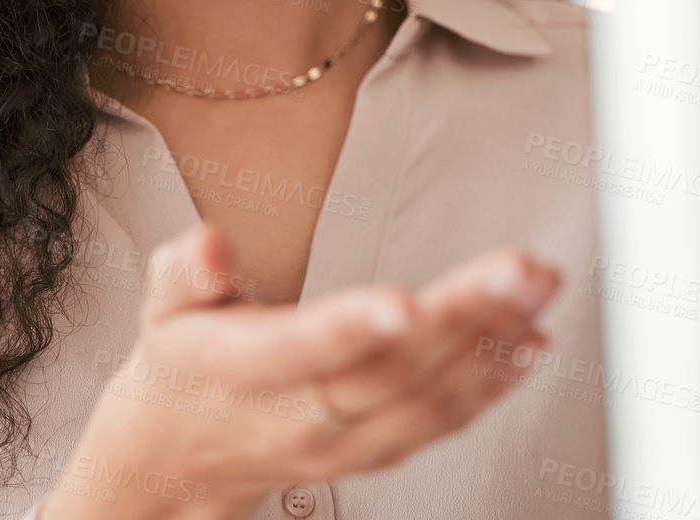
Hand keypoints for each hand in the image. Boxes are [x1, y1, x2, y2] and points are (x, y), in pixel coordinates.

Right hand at [51, 220, 561, 516]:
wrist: (180, 453)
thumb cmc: (183, 358)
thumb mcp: (162, 303)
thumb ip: (186, 269)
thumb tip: (209, 245)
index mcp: (244, 370)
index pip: (303, 349)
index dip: (353, 327)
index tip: (404, 302)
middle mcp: (300, 416)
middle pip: (390, 371)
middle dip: (463, 316)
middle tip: (518, 269)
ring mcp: (344, 442)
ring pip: (428, 399)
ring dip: (493, 343)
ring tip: (537, 287)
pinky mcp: (375, 451)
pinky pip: (441, 423)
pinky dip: (491, 385)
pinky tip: (527, 342)